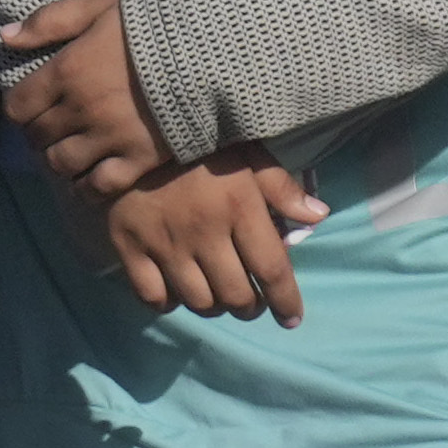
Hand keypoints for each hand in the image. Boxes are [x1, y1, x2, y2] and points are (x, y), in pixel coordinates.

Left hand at [0, 0, 164, 199]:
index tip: (35, 102)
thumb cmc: (162, 20)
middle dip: (40, 132)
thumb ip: (53, 20)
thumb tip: (5, 37)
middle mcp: (82, 109)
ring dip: (59, 159)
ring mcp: (110, 138)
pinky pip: (96, 187)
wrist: (223, 47)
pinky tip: (91, 174)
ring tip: (72, 148)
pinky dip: (86, 186)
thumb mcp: (104, 5)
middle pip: (37, 136)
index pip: (17, 106)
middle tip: (55, 125)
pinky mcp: (140, 160)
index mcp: (68, 70)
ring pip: (60, 164)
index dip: (21, 107)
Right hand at [100, 156, 323, 320]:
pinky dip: (169, 303)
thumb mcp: (248, 154)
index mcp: (239, 208)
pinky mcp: (129, 247)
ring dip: (214, 307)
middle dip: (250, 307)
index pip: (272, 270)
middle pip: (235, 294)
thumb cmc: (199, 143)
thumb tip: (318, 216)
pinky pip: (152, 295)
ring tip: (218, 298)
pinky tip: (177, 293)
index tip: (292, 319)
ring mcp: (164, 243)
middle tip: (251, 302)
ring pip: (197, 301)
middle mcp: (205, 233)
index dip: (286, 301)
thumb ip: (281, 187)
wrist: (132, 128)